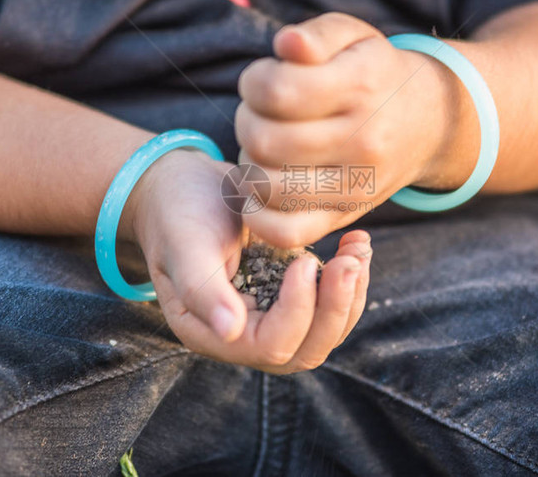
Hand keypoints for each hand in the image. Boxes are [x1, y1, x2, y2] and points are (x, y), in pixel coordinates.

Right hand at [125, 148, 372, 372]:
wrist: (185, 185)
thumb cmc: (178, 210)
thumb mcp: (186, 243)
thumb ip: (202, 290)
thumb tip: (229, 332)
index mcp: (211, 333)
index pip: (271, 346)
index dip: (298, 310)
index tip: (306, 261)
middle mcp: (242, 336)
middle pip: (305, 350)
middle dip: (336, 308)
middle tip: (350, 260)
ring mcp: (269, 318)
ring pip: (325, 333)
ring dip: (350, 295)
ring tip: (359, 249)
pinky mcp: (287, 297)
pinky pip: (328, 307)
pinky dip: (348, 281)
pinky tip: (355, 244)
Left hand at [236, 12, 463, 247]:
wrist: (429, 122)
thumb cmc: (375, 73)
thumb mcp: (353, 37)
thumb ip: (316, 35)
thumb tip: (286, 45)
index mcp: (361, 87)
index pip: (276, 91)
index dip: (254, 81)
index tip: (265, 79)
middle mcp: (362, 141)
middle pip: (265, 140)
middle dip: (247, 120)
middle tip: (262, 114)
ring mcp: (355, 185)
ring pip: (268, 186)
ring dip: (250, 164)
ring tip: (265, 147)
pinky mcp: (345, 216)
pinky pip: (288, 232)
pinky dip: (258, 215)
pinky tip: (260, 189)